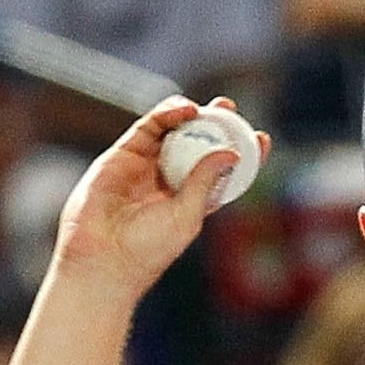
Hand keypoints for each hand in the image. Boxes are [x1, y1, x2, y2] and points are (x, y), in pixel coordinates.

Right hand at [52, 99, 271, 299]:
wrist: (103, 255)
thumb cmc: (147, 249)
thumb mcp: (186, 216)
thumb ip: (205, 182)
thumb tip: (232, 153)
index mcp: (191, 201)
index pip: (221, 172)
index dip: (241, 154)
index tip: (261, 139)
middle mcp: (170, 181)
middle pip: (197, 145)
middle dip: (216, 125)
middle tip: (231, 109)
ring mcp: (146, 166)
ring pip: (173, 131)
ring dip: (192, 115)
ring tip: (213, 108)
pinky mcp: (125, 154)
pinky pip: (149, 127)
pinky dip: (167, 114)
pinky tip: (186, 110)